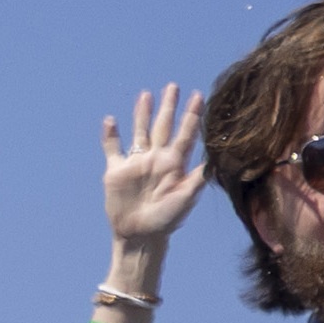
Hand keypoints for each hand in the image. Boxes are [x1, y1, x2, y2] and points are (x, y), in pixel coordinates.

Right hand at [102, 82, 204, 248]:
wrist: (141, 236)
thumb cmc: (167, 221)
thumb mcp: (184, 199)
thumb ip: (196, 180)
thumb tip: (213, 163)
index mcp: (174, 165)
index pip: (185, 135)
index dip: (191, 116)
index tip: (199, 97)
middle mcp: (156, 159)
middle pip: (163, 127)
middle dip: (168, 107)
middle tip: (173, 86)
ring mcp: (136, 163)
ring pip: (139, 132)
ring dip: (142, 114)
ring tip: (146, 94)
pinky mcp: (116, 171)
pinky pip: (112, 149)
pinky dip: (110, 135)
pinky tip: (110, 120)